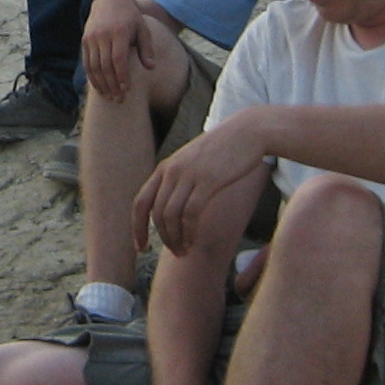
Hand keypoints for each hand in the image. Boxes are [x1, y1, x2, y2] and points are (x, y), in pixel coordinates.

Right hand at [81, 0, 156, 103]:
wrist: (110, 1)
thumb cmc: (131, 18)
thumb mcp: (143, 29)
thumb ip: (146, 49)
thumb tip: (151, 68)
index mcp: (119, 31)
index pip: (119, 59)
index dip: (122, 76)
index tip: (127, 90)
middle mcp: (103, 35)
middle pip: (106, 66)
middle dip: (112, 85)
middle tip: (119, 100)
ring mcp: (91, 37)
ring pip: (94, 66)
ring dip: (102, 84)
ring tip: (110, 97)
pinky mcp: (85, 40)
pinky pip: (87, 63)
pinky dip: (92, 77)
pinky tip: (99, 88)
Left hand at [134, 116, 268, 255]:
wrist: (247, 131)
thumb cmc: (223, 150)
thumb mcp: (192, 161)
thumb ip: (180, 180)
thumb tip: (173, 207)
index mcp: (165, 167)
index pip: (141, 202)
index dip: (137, 228)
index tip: (141, 248)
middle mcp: (172, 170)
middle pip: (156, 214)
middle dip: (163, 238)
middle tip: (176, 253)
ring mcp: (189, 175)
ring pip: (171, 216)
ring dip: (175, 239)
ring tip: (184, 251)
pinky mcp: (208, 181)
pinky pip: (190, 214)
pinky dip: (189, 232)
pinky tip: (193, 242)